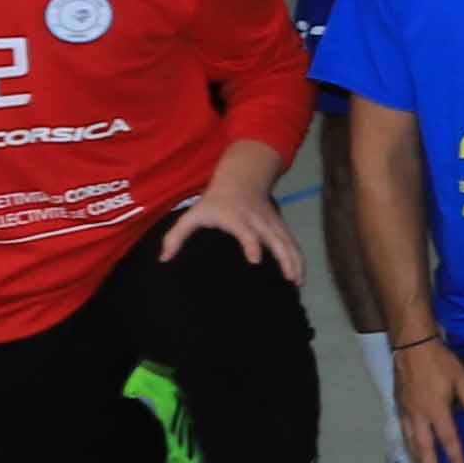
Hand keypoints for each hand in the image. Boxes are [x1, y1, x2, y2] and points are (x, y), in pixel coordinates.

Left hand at [156, 162, 304, 281]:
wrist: (241, 180)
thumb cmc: (213, 203)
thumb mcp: (192, 214)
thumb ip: (176, 236)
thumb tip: (164, 260)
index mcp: (236, 218)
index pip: (246, 232)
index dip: (251, 245)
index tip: (255, 261)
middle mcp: (257, 220)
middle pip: (275, 238)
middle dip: (284, 257)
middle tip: (289, 279)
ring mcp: (271, 222)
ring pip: (288, 241)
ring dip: (295, 260)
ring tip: (298, 282)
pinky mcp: (279, 225)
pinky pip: (292, 242)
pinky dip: (298, 257)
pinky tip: (300, 274)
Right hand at [390, 335, 463, 462]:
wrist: (412, 348)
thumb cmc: (441, 362)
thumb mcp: (462, 379)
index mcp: (436, 410)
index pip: (447, 438)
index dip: (454, 455)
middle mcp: (419, 416)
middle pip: (424, 448)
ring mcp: (407, 413)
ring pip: (411, 443)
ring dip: (418, 460)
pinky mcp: (399, 408)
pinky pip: (405, 433)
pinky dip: (410, 446)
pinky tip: (414, 451)